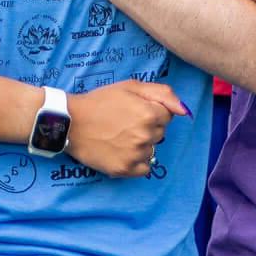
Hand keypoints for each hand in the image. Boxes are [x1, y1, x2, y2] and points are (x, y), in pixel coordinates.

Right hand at [65, 80, 187, 177]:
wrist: (70, 121)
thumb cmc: (100, 101)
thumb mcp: (130, 86)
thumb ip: (162, 93)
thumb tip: (185, 111)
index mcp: (149, 113)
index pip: (167, 116)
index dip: (151, 112)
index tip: (134, 111)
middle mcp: (145, 135)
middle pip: (159, 134)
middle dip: (147, 128)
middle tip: (124, 123)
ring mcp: (136, 154)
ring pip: (152, 150)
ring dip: (141, 145)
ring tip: (119, 137)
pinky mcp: (125, 169)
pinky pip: (144, 168)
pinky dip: (136, 162)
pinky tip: (121, 151)